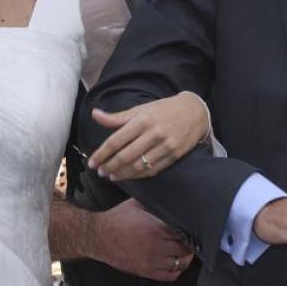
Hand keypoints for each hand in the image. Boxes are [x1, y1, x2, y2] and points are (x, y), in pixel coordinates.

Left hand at [88, 91, 209, 179]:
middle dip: (110, 166)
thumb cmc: (163, 110)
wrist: (194, 112)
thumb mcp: (140, 109)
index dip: (101, 154)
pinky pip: (152, 170)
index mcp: (142, 120)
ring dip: (122, 174)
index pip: (116, 141)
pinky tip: (128, 176)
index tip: (92, 163)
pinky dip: (138, 176)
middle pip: (125, 156)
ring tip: (111, 176)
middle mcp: (153, 133)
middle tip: (100, 172)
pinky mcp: (173, 155)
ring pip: (138, 166)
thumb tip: (95, 114)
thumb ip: (117, 117)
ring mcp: (165, 146)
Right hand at [95, 199, 193, 280]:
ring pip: (182, 263)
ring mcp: (153, 261)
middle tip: (189, 237)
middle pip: (186, 247)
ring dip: (185, 256)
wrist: (99, 237)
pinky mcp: (147, 271)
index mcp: (157, 228)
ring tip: (184, 249)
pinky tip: (174, 261)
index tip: (191, 226)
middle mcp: (157, 246)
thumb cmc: (117, 219)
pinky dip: (176, 269)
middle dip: (189, 242)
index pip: (185, 230)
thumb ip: (155, 203)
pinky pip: (171, 275)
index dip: (190, 228)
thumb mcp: (137, 204)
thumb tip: (171, 198)